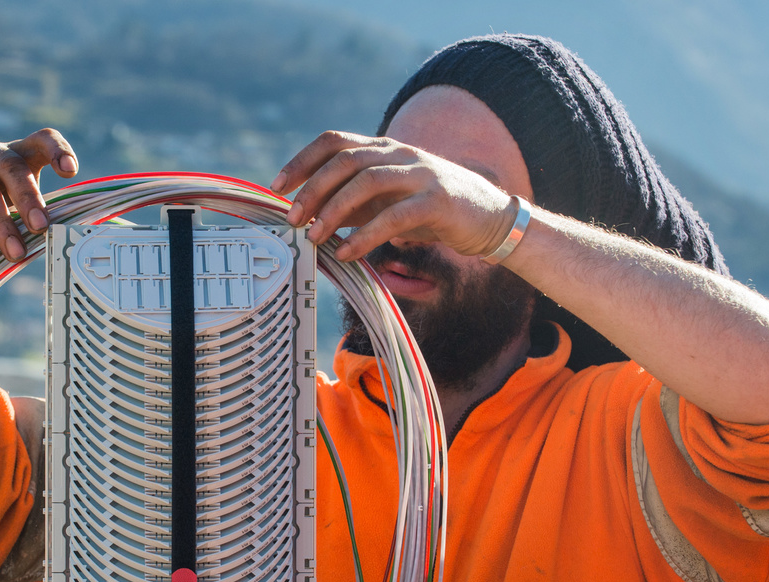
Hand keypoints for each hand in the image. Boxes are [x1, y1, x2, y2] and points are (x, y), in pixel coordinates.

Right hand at [0, 129, 78, 279]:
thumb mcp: (22, 224)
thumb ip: (40, 222)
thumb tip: (66, 240)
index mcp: (17, 158)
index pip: (40, 140)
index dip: (56, 149)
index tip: (70, 170)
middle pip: (11, 164)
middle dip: (28, 197)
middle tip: (41, 228)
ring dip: (1, 223)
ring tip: (15, 254)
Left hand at [271, 131, 516, 261]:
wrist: (491, 220)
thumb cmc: (432, 212)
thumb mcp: (387, 202)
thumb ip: (354, 202)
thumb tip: (308, 216)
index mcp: (385, 149)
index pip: (335, 141)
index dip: (302, 160)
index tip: (277, 186)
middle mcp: (401, 154)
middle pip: (346, 160)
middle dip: (312, 189)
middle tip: (292, 218)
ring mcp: (421, 175)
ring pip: (367, 182)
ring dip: (333, 211)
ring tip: (314, 237)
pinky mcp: (438, 202)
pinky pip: (394, 217)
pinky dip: (365, 236)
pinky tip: (347, 254)